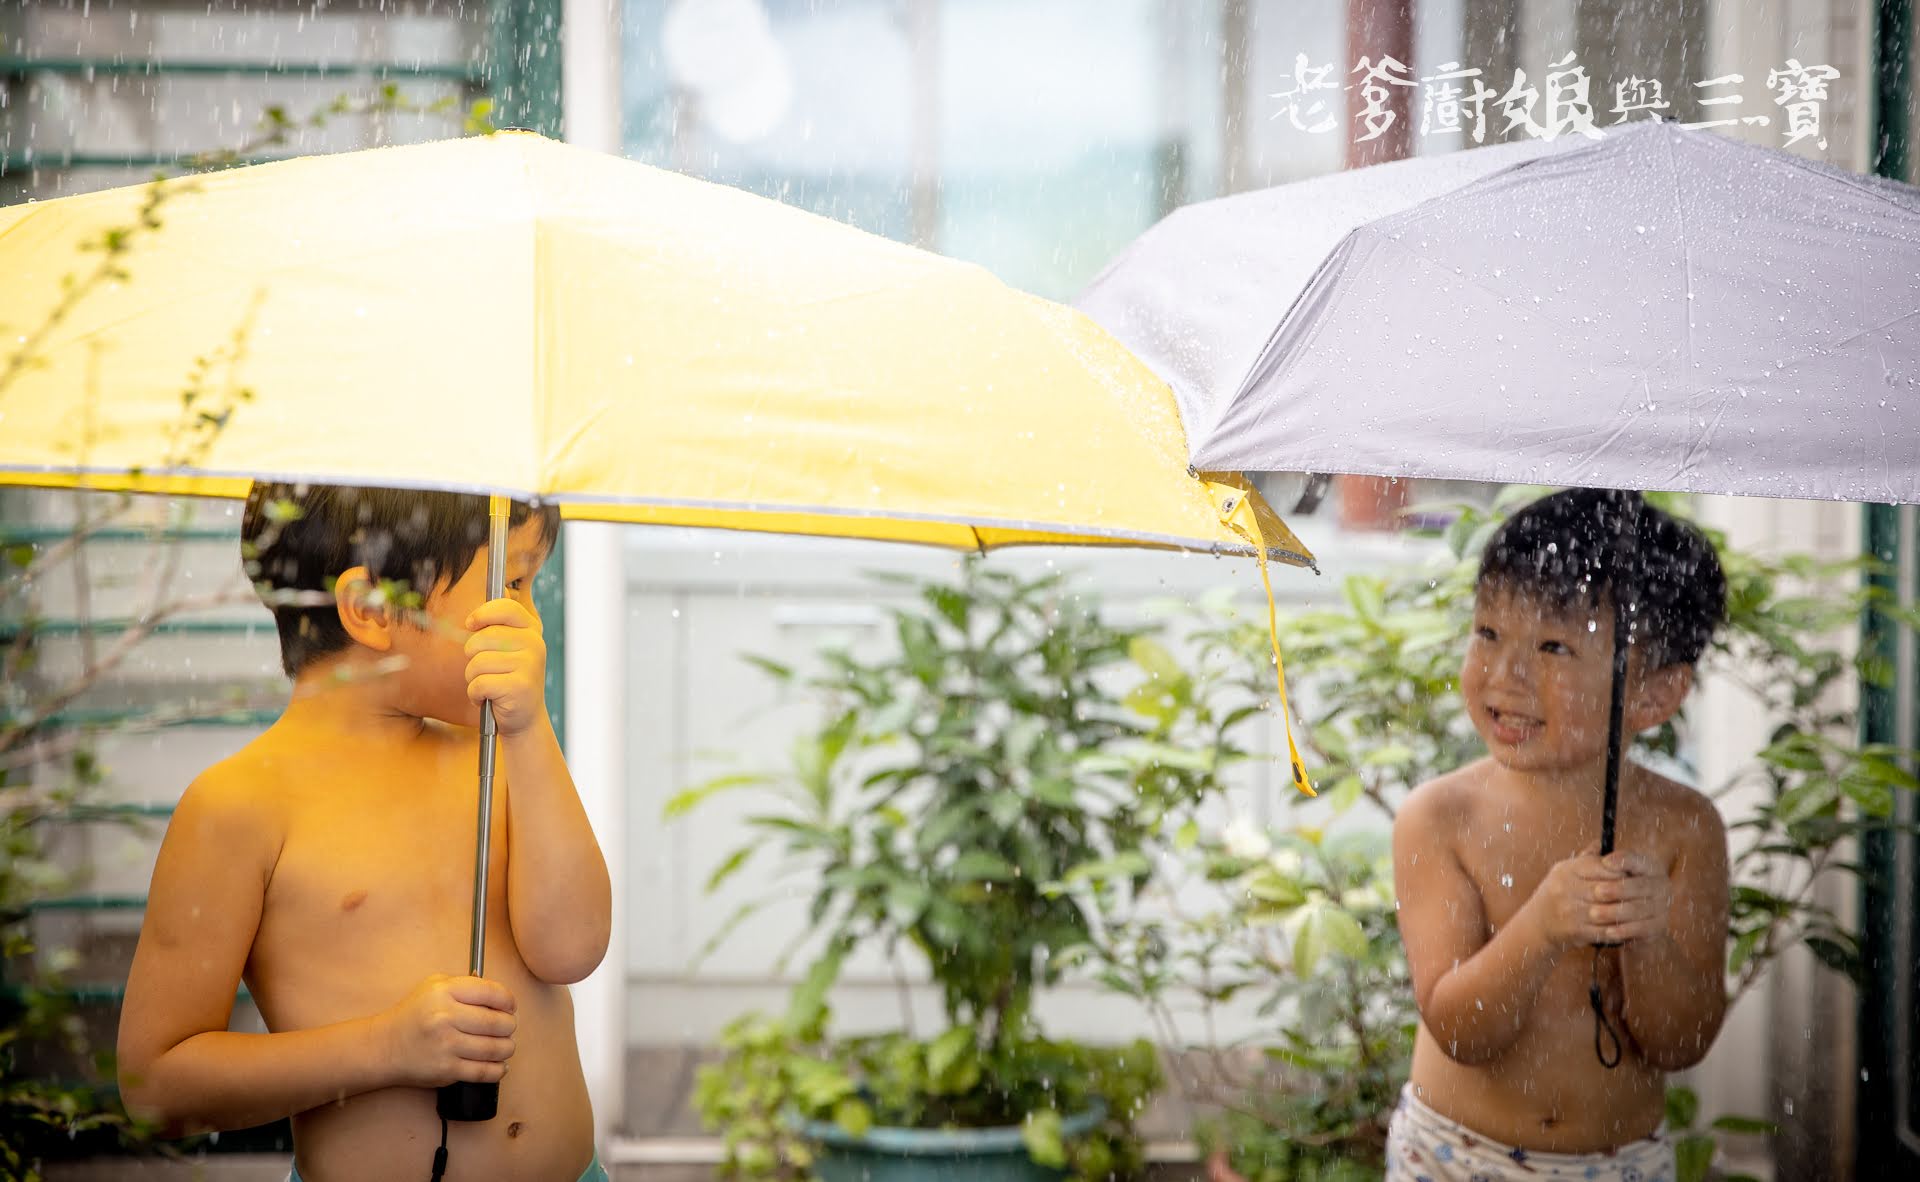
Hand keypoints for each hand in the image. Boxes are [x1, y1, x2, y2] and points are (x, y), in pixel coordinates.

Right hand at [374, 974, 515, 1087]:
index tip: (510, 1007)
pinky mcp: (447, 1070)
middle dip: (509, 1026)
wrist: (385, 1047)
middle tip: (507, 1027)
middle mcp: (446, 1017)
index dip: (508, 1001)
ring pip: (496, 1048)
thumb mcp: (434, 986)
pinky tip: (500, 1064)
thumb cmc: (413, 1014)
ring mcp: (447, 1046)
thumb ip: (467, 984)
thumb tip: (500, 996)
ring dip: (507, 1047)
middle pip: (498, 1023)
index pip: (492, 993)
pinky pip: (485, 1072)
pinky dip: (499, 1069)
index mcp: (445, 992)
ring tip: (505, 1045)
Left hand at [464, 598, 546, 734]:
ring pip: (477, 662)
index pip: (505, 608)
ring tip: (487, 685)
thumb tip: (473, 618)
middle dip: (472, 656)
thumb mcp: (508, 649)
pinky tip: (487, 698)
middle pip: (482, 638)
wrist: (525, 717)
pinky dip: (475, 694)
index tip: (471, 624)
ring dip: (473, 678)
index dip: (482, 614)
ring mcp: (529, 664)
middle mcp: (535, 643)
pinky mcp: (519, 686)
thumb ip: (496, 629)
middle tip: (483, 669)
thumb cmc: (508, 679)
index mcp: (531, 630)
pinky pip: (479, 683)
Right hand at [1523, 842, 1642, 948]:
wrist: (1537, 923)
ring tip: (1643, 911)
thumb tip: (1601, 842)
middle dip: (1629, 892)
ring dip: (1628, 912)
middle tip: (1646, 894)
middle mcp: (1567, 889)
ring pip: (1609, 911)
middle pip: (1608, 888)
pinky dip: (1620, 930)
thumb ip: (1586, 858)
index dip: (1621, 870)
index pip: (1602, 866)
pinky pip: (1605, 930)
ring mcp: (1571, 911)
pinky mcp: (1575, 931)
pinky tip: (1631, 926)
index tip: (1635, 874)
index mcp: (1567, 870)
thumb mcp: (1566, 870)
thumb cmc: (1558, 892)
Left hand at [1595, 849, 1672, 944]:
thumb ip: (1599, 860)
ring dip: (1617, 912)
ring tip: (1594, 914)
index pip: (1639, 860)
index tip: (1605, 861)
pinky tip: (1608, 931)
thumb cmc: (1613, 889)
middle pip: (1641, 885)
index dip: (1623, 860)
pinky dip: (1625, 930)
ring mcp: (1662, 906)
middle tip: (1597, 891)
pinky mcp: (1659, 926)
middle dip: (1618, 889)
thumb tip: (1594, 847)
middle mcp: (1661, 885)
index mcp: (1649, 867)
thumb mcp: (1605, 873)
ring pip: (1640, 909)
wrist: (1626, 918)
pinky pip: (1643, 929)